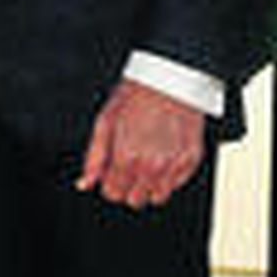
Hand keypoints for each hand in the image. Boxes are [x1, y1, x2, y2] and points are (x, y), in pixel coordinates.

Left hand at [77, 78, 204, 209]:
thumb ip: (94, 158)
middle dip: (128, 185)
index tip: (112, 169)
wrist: (170, 77)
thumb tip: (85, 183)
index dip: (109, 182)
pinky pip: (177, 184)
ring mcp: (174, 164)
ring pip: (157, 197)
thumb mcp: (105, 122)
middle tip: (130, 162)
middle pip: (134, 199)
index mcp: (126, 158)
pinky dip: (169, 175)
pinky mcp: (191, 159)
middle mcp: (151, 166)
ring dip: (149, 184)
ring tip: (148, 160)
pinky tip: (164, 154)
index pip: (113, 194)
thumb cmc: (136, 94)